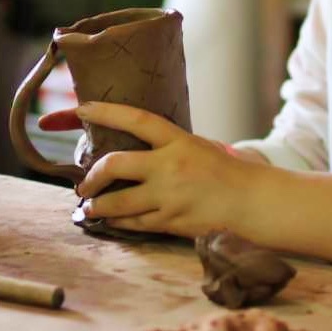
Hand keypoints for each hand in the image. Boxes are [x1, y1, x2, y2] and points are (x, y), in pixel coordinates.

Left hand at [38, 101, 264, 237]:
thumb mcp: (195, 146)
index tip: (82, 108)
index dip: (106, 112)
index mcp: (178, 140)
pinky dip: (118, 221)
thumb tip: (127, 143)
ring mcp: (169, 196)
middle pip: (115, 165)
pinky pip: (134, 222)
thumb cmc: (221, 170)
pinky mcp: (171, 221)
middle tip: (83, 183)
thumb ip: (165, 145)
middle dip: (91, 176)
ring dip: (97, 205)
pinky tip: (111, 220)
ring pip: (118, 202)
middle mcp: (170, 166)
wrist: (250, 201)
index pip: (136, 119)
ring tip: (90, 206)